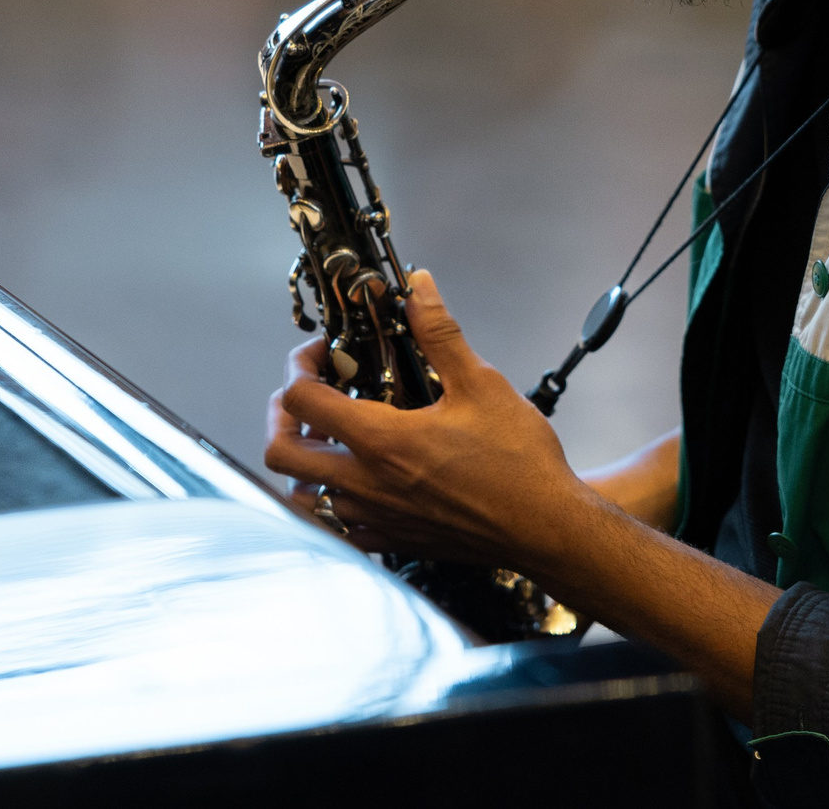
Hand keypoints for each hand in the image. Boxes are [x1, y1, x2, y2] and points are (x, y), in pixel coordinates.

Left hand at [263, 270, 590, 570]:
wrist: (547, 530)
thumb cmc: (520, 464)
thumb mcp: (482, 383)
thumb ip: (439, 332)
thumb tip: (418, 288)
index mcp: (382, 441)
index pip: (302, 399)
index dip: (300, 365)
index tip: (322, 353)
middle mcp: (367, 483)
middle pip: (281, 451)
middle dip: (281, 414)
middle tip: (307, 393)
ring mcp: (375, 517)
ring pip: (302, 493)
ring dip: (303, 459)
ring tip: (327, 436)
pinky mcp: (392, 540)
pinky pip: (337, 525)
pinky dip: (331, 499)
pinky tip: (359, 478)